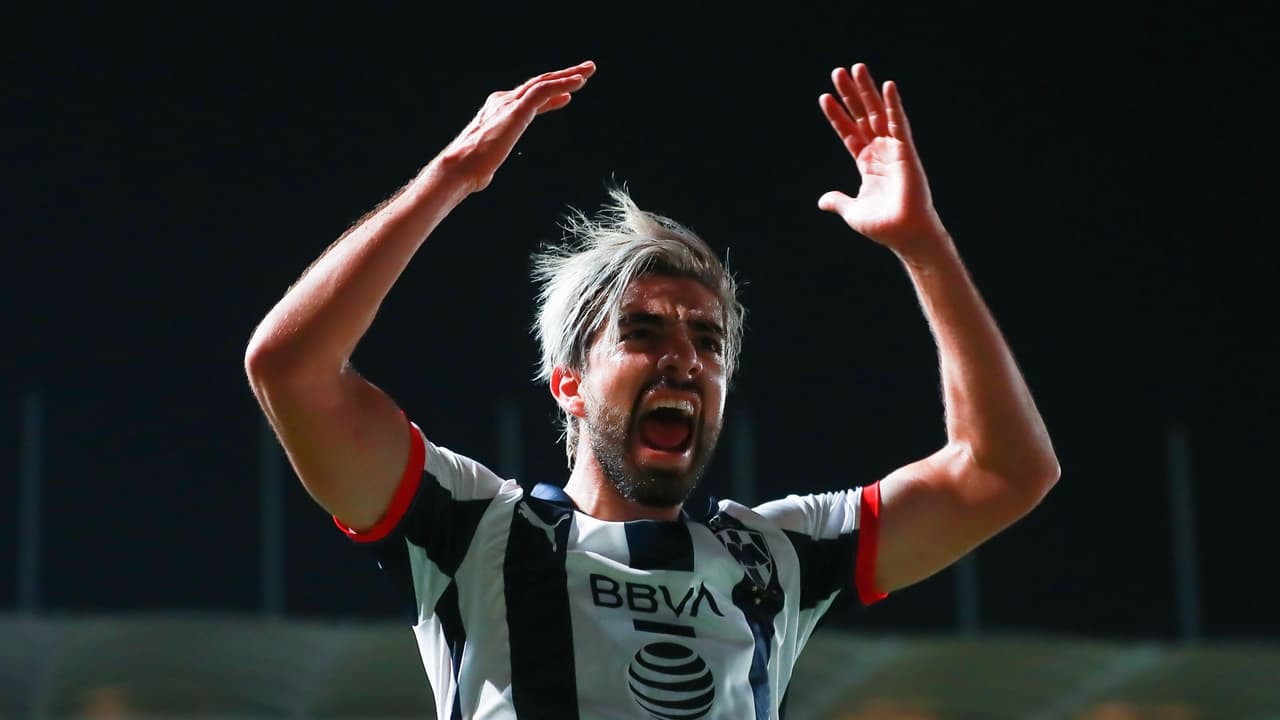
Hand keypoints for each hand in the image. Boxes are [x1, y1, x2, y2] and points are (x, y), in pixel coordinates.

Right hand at [439, 60, 594, 193]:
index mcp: (497, 111)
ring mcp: (509, 103)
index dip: (550, 96)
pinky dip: (563, 83)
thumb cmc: (469, 169)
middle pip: (538, 84)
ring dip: (568, 74)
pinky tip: (578, 82)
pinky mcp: (516, 109)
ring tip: (588, 70)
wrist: (459, 167)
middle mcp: (502, 102)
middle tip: (584, 71)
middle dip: (563, 76)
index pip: (529, 99)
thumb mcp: (486, 159)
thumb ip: (490, 158)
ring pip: (544, 82)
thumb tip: (485, 172)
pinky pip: (544, 90)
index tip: (565, 96)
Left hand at [818, 63, 947, 259]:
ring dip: (867, 91)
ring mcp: (893, 149)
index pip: (849, 133)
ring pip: (878, 113)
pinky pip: (899, 123)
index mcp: (867, 164)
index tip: (824, 97)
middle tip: (838, 71)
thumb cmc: (883, 226)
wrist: (904, 234)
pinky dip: (894, 104)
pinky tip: (887, 85)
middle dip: (850, 94)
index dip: (837, 116)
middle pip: (862, 116)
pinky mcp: (906, 151)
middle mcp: (880, 152)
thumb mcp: (853, 211)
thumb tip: (822, 201)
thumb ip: (838, 201)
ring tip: (856, 68)